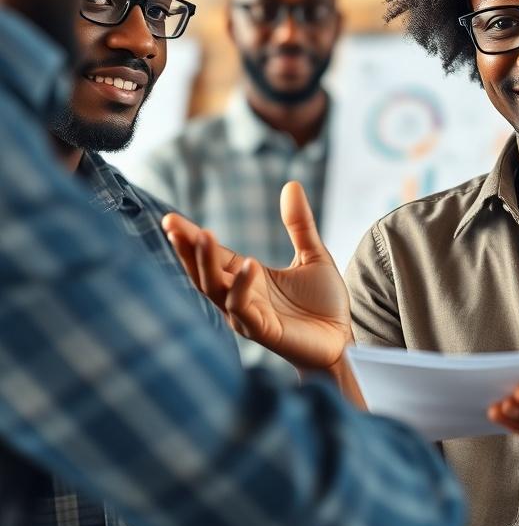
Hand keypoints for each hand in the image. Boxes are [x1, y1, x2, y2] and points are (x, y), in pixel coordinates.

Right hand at [162, 181, 353, 379]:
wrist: (342, 341)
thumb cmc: (323, 304)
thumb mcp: (313, 255)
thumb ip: (299, 224)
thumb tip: (291, 184)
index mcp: (246, 278)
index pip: (212, 255)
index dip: (191, 237)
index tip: (170, 218)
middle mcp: (240, 297)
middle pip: (203, 271)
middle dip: (186, 248)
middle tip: (171, 223)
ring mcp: (248, 315)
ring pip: (216, 289)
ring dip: (207, 263)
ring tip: (202, 235)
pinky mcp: (263, 331)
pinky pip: (244, 308)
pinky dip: (242, 286)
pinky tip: (249, 264)